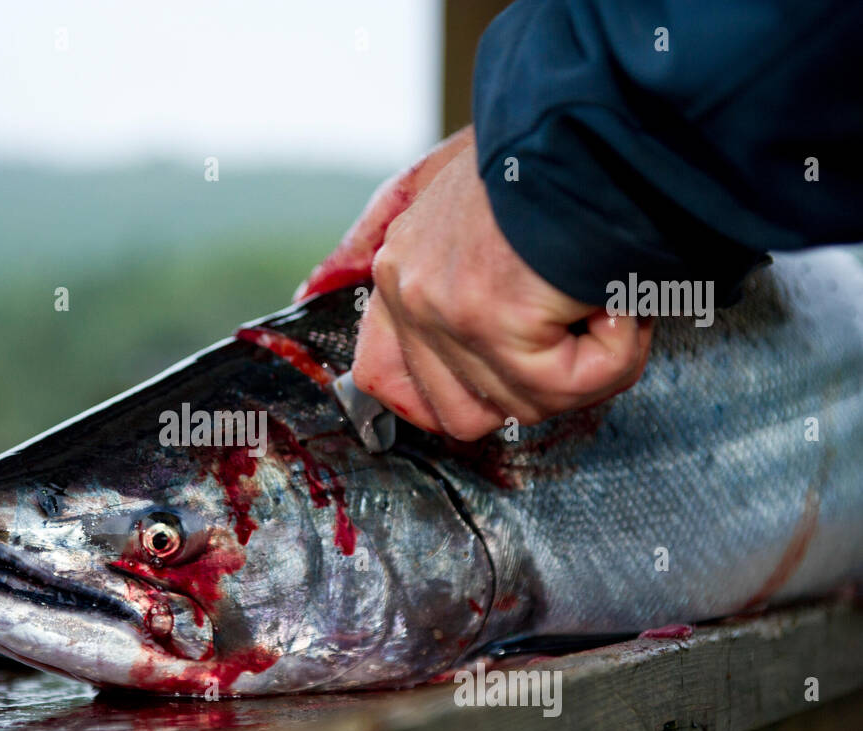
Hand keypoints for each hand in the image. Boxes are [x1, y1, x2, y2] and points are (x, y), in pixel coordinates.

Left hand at [300, 127, 652, 440]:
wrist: (591, 112)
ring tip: (607, 298)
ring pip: (526, 405)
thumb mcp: (447, 184)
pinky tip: (620, 301)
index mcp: (398, 271)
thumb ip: (390, 242)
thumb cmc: (543, 148)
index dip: (444, 403)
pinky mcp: (493, 318)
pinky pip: (568, 387)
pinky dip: (615, 354)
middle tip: (577, 332)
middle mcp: (408, 293)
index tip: (501, 385)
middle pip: (461, 415)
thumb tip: (312, 291)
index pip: (382, 379)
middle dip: (534, 389)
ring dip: (589, 364)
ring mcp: (446, 311)